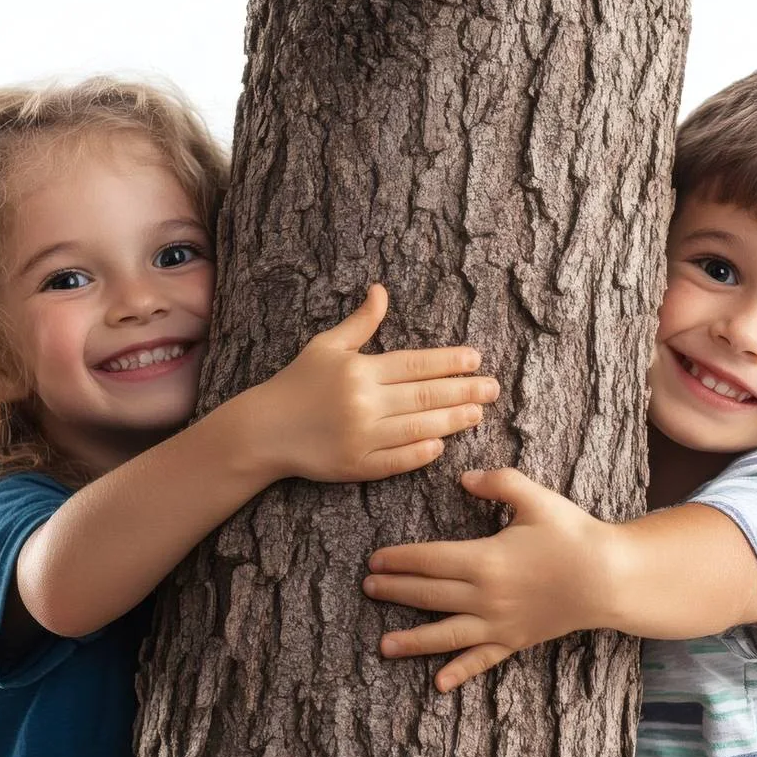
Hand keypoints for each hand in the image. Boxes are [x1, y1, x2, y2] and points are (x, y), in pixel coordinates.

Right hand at [251, 284, 499, 482]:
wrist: (264, 430)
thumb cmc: (297, 384)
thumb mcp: (326, 346)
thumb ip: (360, 323)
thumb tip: (381, 291)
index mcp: (360, 370)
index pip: (416, 364)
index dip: (450, 361)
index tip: (476, 359)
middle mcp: (364, 403)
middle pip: (426, 395)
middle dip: (464, 391)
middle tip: (493, 388)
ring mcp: (361, 436)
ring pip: (419, 428)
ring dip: (452, 421)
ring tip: (477, 414)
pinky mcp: (356, 466)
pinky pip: (398, 460)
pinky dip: (422, 453)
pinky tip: (442, 445)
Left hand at [362, 468, 620, 691]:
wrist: (610, 578)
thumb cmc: (573, 534)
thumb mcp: (535, 499)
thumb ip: (497, 484)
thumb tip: (463, 479)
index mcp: (486, 559)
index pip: (430, 560)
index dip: (400, 559)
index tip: (374, 559)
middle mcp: (487, 596)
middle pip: (430, 594)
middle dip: (396, 591)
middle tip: (367, 588)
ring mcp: (500, 623)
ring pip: (446, 634)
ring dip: (413, 640)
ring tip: (383, 646)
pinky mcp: (515, 640)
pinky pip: (483, 659)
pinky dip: (460, 672)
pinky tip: (438, 684)